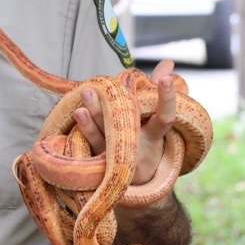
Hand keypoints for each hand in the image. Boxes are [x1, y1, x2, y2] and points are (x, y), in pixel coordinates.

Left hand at [74, 59, 176, 184]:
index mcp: (154, 135)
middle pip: (124, 127)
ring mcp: (116, 155)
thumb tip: (168, 62)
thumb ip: (159, 91)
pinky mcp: (100, 161)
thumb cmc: (148, 139)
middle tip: (96, 88)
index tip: (166, 80)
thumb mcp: (157, 119)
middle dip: (110, 110)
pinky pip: (91, 146)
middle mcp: (136, 146)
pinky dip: (83, 130)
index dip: (167, 99)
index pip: (165, 117)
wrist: (138, 182)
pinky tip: (75, 115)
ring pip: (102, 137)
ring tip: (82, 101)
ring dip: (91, 119)